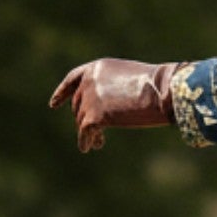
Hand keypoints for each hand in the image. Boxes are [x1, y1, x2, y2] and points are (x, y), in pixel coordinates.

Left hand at [49, 58, 181, 152]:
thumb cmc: (158, 86)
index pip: (73, 79)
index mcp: (98, 68)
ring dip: (88, 133)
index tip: (53, 104)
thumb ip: (114, 89)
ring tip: (98, 143)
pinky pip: (85, 133)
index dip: (62, 93)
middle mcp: (89, 81)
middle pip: (78, 104)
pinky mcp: (94, 116)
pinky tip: (89, 148)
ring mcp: (90, 98)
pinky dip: (86, 141)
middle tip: (92, 133)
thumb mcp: (131, 80)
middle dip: (83, 119)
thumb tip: (108, 108)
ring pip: (81, 120)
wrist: (163, 92)